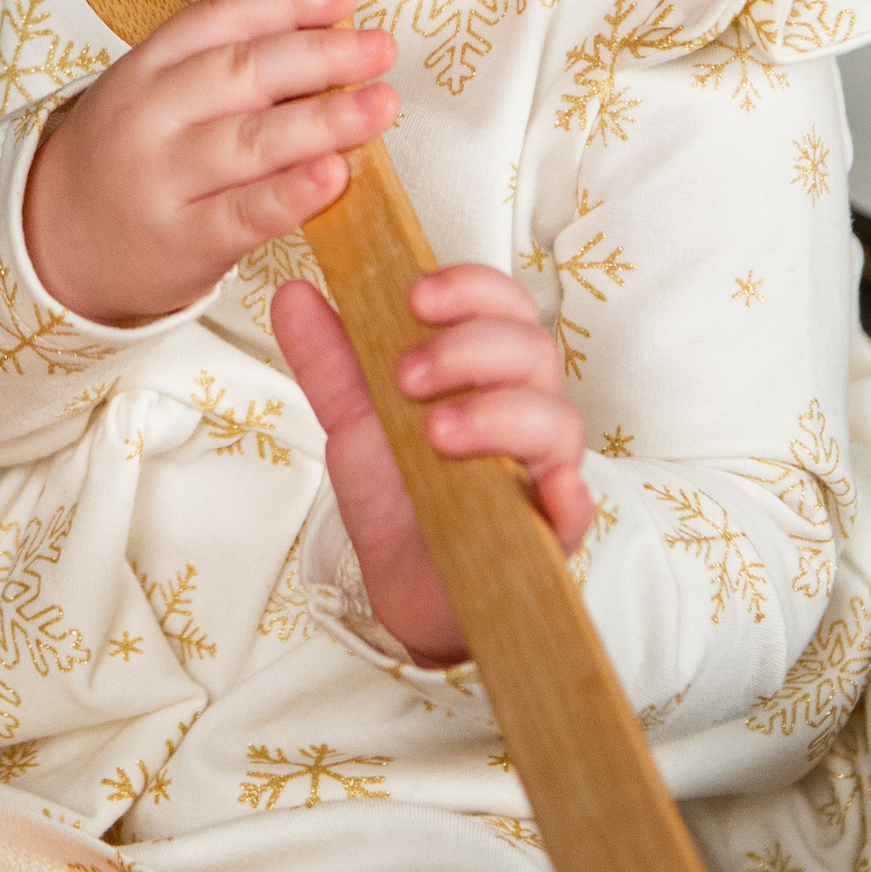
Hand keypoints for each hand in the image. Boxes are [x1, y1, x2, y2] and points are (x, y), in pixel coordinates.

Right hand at [21, 0, 396, 327]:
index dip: (286, 2)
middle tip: (381, 48)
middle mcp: (149, 115)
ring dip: (324, 120)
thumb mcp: (153, 97)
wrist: (58, 244)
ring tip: (380, 106)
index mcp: (145, 66)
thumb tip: (328, 38)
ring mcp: (162, 179)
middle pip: (240, 73)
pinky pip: (245, 213)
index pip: (218, 19)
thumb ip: (222, 70)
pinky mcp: (181, 241)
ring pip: (249, 140)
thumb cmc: (128, 161)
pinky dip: (293, 193)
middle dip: (320, 56)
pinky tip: (336, 176)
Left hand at [270, 262, 591, 666]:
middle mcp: (524, 409)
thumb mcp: (353, 420)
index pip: (500, 305)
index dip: (469, 288)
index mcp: (485, 370)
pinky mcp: (553, 533)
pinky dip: (568, 493)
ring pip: (557, 420)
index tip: (415, 296)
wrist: (401, 583)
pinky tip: (546, 489)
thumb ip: (328, 359)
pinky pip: (578, 508)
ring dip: (501, 414)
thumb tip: (292, 293)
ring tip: (437, 432)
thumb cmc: (397, 491)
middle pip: (532, 350)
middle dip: (469, 349)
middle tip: (406, 376)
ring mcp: (543, 469)